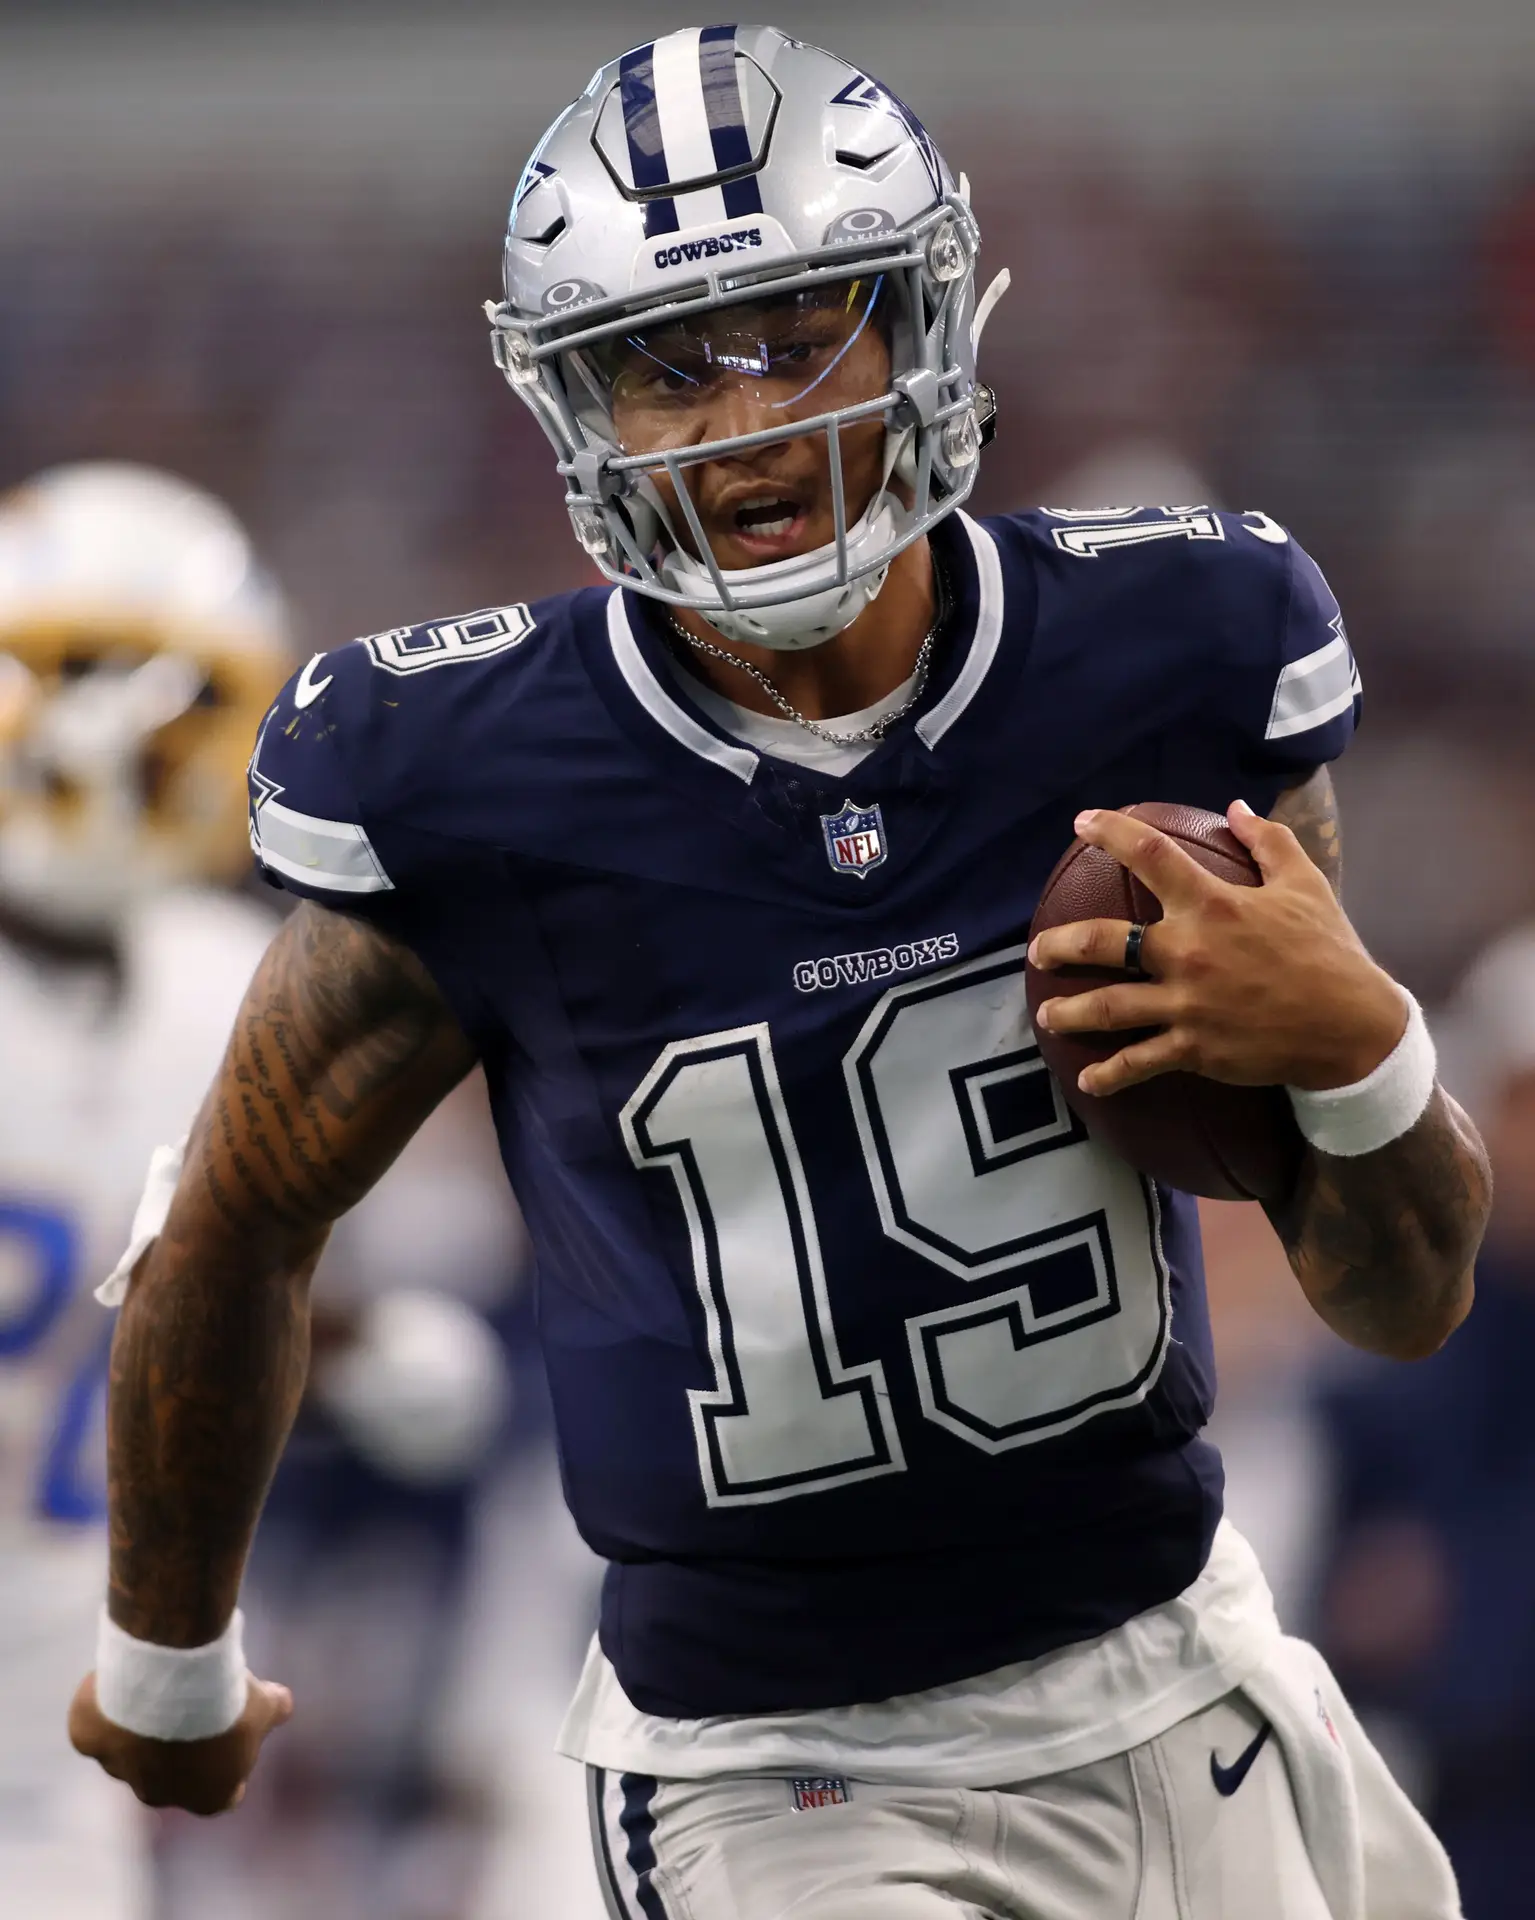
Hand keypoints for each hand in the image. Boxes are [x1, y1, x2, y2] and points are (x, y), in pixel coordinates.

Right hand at [68, 1672, 292, 1815]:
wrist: (172, 1679)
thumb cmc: (225, 1700)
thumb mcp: (264, 1703)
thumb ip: (274, 1708)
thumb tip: (282, 1703)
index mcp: (209, 1796)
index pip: (223, 1794)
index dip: (228, 1769)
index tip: (232, 1739)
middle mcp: (160, 1794)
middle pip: (173, 1773)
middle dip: (182, 1743)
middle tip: (194, 1701)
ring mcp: (119, 1769)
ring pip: (131, 1748)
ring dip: (143, 1723)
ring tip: (161, 1682)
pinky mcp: (88, 1739)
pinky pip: (97, 1723)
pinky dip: (108, 1703)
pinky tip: (126, 1679)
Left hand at [1028, 800, 1405, 1096]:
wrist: (1351, 1026)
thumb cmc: (1327, 950)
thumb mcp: (1304, 884)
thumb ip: (1268, 841)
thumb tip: (1235, 807)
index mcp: (1213, 905)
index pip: (1151, 855)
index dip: (1111, 834)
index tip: (1082, 823)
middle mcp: (1189, 951)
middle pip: (1102, 942)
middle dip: (1060, 944)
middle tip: (1039, 949)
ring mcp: (1187, 1004)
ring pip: (1108, 1007)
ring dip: (1069, 1012)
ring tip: (1046, 1014)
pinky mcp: (1194, 1048)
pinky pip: (1140, 1062)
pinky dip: (1110, 1075)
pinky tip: (1088, 1081)